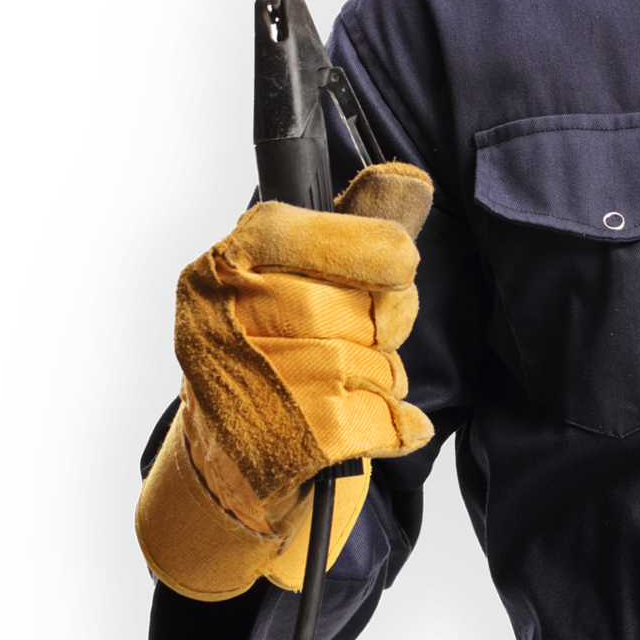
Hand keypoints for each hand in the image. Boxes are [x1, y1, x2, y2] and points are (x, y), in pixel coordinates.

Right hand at [137, 161, 435, 599]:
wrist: (232, 459)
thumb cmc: (278, 348)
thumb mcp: (297, 272)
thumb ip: (359, 224)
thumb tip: (411, 180)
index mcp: (228, 262)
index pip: (318, 231)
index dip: (379, 250)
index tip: (395, 267)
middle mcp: (228, 316)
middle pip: (361, 307)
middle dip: (387, 327)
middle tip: (366, 340)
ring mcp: (253, 382)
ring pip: (372, 365)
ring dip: (384, 379)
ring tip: (350, 386)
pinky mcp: (282, 442)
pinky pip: (378, 419)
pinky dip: (395, 424)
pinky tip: (379, 426)